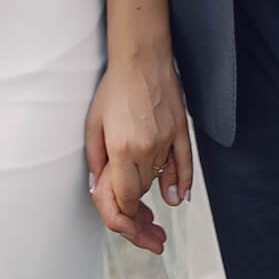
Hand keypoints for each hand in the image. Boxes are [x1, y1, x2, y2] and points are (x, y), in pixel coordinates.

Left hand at [85, 48, 192, 252]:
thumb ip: (96, 161)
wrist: (141, 58)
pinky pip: (185, 166)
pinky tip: (177, 197)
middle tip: (139, 219)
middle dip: (135, 205)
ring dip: (150, 186)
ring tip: (149, 201)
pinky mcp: (181, 131)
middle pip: (142, 192)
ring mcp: (166, 140)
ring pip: (159, 179)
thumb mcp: (93, 124)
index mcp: (121, 149)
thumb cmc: (114, 88)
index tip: (121, 216)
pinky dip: (182, 183)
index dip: (122, 213)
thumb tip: (100, 189)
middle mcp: (146, 148)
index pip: (125, 199)